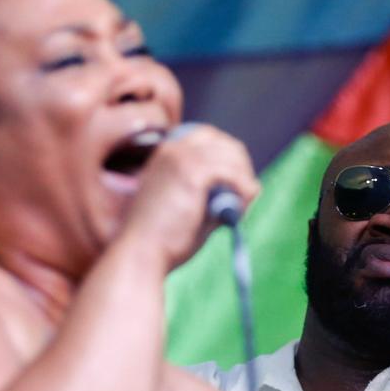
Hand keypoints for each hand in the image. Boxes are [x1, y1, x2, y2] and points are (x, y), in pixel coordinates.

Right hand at [121, 125, 259, 271]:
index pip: (207, 138)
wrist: (140, 253)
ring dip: (244, 180)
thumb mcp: (187, 207)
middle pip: (223, 142)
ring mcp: (181, 157)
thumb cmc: (161, 239)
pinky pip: (232, 172)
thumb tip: (249, 190)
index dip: (228, 155)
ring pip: (230, 157)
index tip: (239, 178)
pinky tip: (242, 207)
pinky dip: (244, 189)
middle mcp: (172, 149)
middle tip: (248, 191)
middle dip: (241, 164)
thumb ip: (212, 195)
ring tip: (242, 207)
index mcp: (164, 154)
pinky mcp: (192, 173)